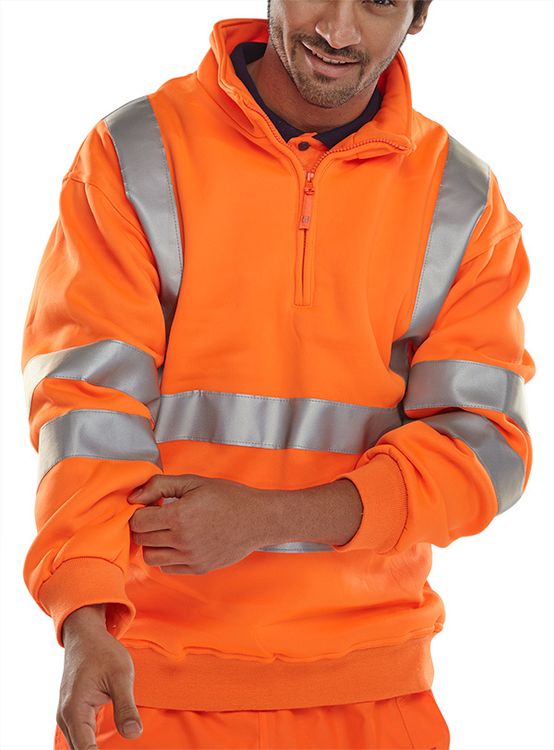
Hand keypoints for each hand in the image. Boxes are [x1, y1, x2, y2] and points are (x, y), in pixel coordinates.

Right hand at [57, 627, 141, 749]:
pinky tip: (105, 744)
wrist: (85, 636)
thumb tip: (134, 734)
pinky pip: (79, 736)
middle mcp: (65, 717)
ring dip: (93, 749)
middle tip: (124, 747)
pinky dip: (90, 744)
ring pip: (78, 745)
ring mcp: (66, 715)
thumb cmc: (102, 651)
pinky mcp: (71, 712)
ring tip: (116, 745)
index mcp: (75, 711)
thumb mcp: (120, 676)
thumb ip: (126, 707)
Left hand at [128, 474, 271, 574]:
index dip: (140, 511)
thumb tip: (133, 497)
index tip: (152, 506)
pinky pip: (167, 567)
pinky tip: (180, 542)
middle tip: (159, 516)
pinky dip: (167, 556)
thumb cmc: (228, 497)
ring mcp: (190, 558)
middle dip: (145, 526)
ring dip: (153, 543)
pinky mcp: (198, 568)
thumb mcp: (193, 482)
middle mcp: (183, 540)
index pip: (138, 522)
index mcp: (180, 516)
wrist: (257, 519)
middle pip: (142, 539)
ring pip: (151, 557)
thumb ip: (159, 485)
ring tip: (168, 530)